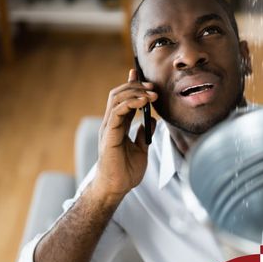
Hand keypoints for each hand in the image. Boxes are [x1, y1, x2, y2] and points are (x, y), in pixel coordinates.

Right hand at [92, 69, 157, 202]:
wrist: (117, 188)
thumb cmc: (126, 171)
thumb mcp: (142, 148)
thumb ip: (145, 133)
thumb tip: (153, 120)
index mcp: (118, 125)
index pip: (123, 99)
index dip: (130, 84)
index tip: (139, 73)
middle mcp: (111, 123)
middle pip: (119, 94)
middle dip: (136, 86)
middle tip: (153, 87)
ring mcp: (109, 128)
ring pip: (116, 99)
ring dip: (135, 92)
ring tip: (151, 94)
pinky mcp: (109, 135)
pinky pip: (117, 112)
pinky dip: (130, 103)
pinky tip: (142, 102)